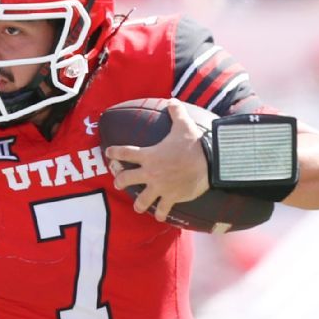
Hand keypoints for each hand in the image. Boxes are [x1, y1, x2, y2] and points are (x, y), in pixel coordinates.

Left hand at [104, 100, 210, 221]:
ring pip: (141, 200)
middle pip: (125, 179)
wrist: (210, 161)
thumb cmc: (194, 143)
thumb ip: (175, 113)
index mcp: (149, 155)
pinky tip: (160, 218)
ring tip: (138, 206)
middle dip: (119, 181)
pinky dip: (161, 214)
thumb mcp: (184, 125)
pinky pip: (163, 210)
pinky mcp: (171, 197)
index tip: (108, 154)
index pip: (124, 153)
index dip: (114, 153)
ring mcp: (160, 187)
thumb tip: (172, 100)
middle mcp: (150, 172)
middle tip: (118, 183)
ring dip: (138, 204)